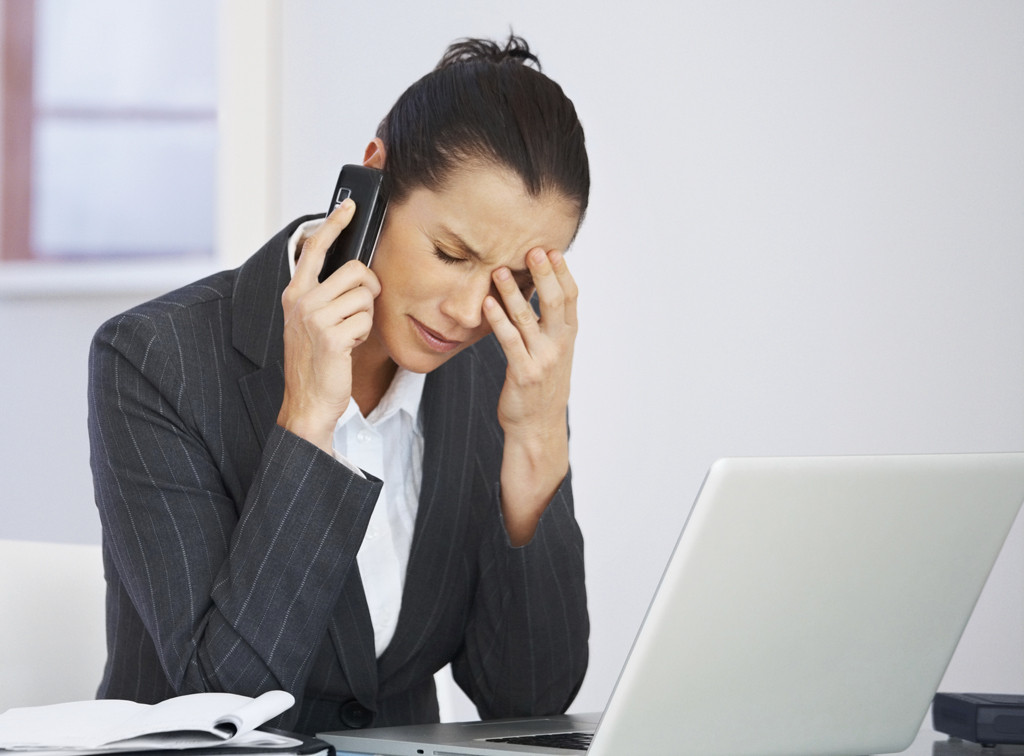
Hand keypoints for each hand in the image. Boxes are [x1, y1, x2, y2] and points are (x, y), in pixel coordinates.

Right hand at [277, 200, 380, 452]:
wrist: (308, 401)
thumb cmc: (317, 362)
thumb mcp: (313, 322)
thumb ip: (327, 295)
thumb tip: (358, 272)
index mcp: (295, 293)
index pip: (315, 248)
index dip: (334, 224)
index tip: (350, 206)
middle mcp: (301, 301)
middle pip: (356, 271)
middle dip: (369, 290)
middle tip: (359, 311)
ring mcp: (314, 318)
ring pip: (365, 296)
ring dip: (366, 317)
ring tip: (349, 334)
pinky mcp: (330, 336)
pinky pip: (365, 320)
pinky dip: (364, 334)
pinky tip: (348, 347)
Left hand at [483, 247, 577, 543]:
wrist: (538, 428)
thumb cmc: (541, 387)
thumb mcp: (552, 353)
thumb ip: (548, 325)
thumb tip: (537, 291)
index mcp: (567, 338)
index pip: (570, 298)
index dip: (563, 273)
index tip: (552, 250)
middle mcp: (559, 346)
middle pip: (555, 302)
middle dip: (545, 274)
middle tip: (534, 250)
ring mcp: (542, 360)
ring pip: (529, 319)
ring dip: (514, 293)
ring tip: (500, 270)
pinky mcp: (523, 374)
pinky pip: (509, 341)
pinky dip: (498, 320)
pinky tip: (488, 304)